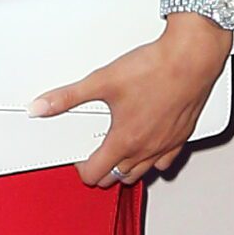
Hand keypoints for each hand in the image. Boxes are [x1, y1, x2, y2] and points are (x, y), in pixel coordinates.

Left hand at [33, 13, 228, 185]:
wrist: (191, 57)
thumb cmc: (155, 68)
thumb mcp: (103, 80)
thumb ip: (68, 96)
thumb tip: (42, 106)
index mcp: (124, 140)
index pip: (95, 173)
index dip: (82, 168)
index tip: (80, 156)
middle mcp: (146, 149)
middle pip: (117, 177)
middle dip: (102, 170)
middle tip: (96, 154)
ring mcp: (166, 145)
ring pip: (142, 173)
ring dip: (126, 168)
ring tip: (118, 152)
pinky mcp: (182, 136)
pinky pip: (165, 161)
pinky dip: (154, 159)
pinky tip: (149, 144)